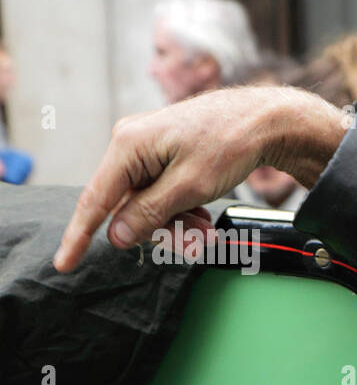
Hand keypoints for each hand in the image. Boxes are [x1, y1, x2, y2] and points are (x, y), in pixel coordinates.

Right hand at [54, 86, 346, 272]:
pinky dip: (181, 210)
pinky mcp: (164, 155)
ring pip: (148, 205)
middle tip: (197, 242)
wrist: (263, 121)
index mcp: (128, 146)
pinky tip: (203, 215)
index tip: (64, 263)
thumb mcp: (189, 187)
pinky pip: (161, 194)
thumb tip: (116, 235)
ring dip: (177, 223)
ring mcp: (147, 149)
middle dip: (161, 230)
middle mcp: (130, 144)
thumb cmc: (229, 144)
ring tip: (207, 230)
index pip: (95, 200)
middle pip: (128, 207)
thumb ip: (150, 213)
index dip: (79, 235)